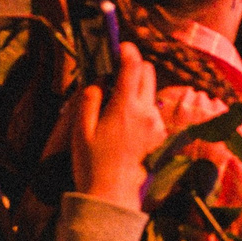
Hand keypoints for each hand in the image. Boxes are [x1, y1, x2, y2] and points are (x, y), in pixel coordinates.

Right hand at [71, 43, 164, 205]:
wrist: (112, 195)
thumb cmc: (92, 163)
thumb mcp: (81, 130)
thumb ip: (90, 100)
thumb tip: (98, 80)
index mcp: (126, 107)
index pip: (133, 65)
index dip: (127, 50)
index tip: (119, 46)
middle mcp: (146, 111)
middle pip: (148, 72)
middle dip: (134, 68)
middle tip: (115, 75)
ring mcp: (156, 123)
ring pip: (151, 91)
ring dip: (137, 89)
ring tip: (116, 105)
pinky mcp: (160, 134)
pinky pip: (152, 110)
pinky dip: (141, 108)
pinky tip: (125, 124)